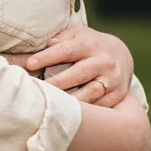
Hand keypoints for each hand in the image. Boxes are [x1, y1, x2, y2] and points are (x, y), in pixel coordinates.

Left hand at [16, 24, 133, 106]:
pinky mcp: (118, 95)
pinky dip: (86, 112)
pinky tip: (69, 115)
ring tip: (51, 106)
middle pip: (78, 73)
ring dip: (70, 101)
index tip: (29, 64)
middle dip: (56, 82)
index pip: (66, 50)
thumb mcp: (77, 35)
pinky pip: (100, 106)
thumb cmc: (89, 45)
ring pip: (90, 93)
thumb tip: (47, 44)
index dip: (47, 57)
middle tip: (37, 90)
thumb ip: (61, 39)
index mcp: (90, 45)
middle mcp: (103, 61)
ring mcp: (113, 79)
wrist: (121, 55)